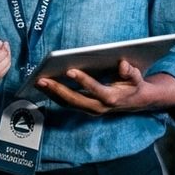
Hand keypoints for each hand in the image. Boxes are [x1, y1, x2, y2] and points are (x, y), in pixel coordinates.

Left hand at [34, 59, 171, 116]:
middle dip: (58, 89)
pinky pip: (67, 104)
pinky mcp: (85, 108)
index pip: (94, 89)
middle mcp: (98, 107)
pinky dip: (54, 96)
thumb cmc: (134, 85)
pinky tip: (44, 86)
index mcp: (111, 98)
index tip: (69, 70)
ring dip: (52, 93)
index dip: (82, 80)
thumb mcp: (137, 78)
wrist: (135, 102)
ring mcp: (90, 110)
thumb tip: (123, 64)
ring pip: (68, 103)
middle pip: (75, 99)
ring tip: (37, 82)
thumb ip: (131, 72)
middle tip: (42, 79)